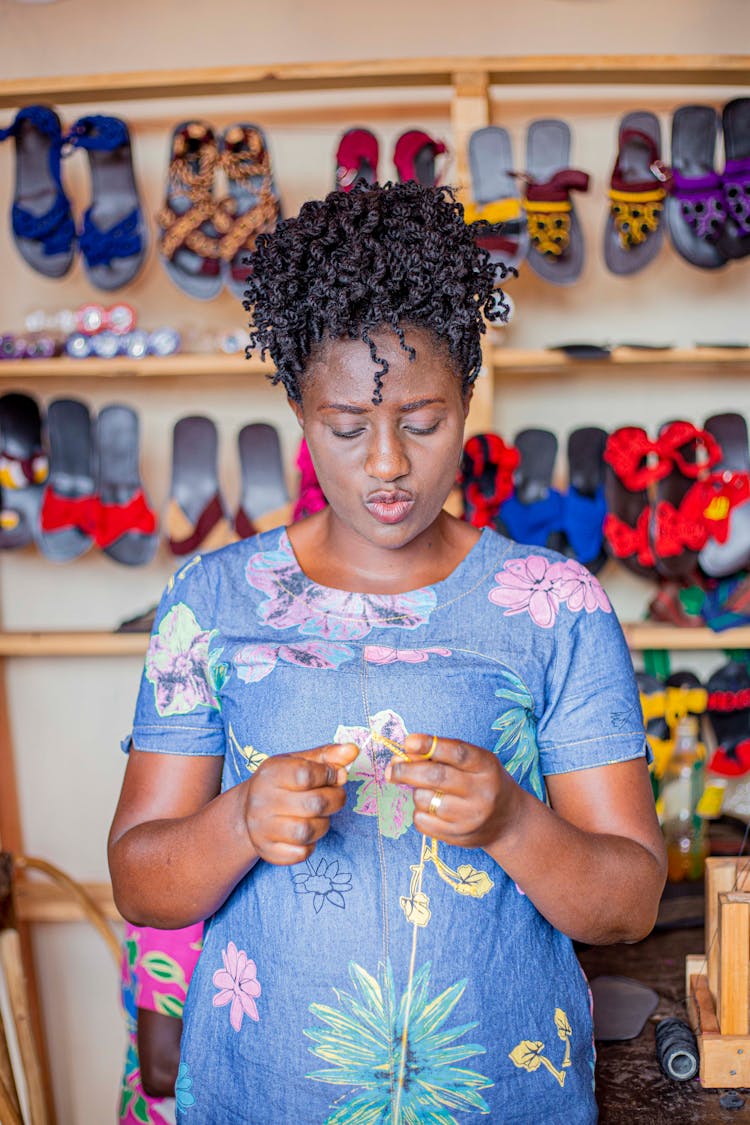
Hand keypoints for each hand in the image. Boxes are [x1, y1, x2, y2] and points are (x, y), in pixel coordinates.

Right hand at [244, 742, 357, 864]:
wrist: (247, 810)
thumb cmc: (281, 782)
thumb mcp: (300, 761)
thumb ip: (327, 756)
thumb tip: (353, 750)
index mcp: (271, 774)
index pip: (306, 775)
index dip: (329, 775)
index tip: (336, 775)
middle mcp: (262, 801)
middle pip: (313, 804)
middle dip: (336, 800)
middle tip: (337, 796)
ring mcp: (262, 829)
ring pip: (307, 832)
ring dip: (324, 824)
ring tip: (321, 815)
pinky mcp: (267, 851)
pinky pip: (300, 854)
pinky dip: (311, 845)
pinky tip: (307, 833)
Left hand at [385, 733, 518, 848]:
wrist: (509, 821)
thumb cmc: (483, 781)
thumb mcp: (472, 762)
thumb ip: (440, 755)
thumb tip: (400, 757)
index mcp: (487, 766)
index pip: (457, 752)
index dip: (429, 745)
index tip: (408, 742)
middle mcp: (482, 792)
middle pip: (436, 777)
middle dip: (407, 770)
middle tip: (393, 769)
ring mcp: (471, 817)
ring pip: (425, 800)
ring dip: (416, 792)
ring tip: (427, 790)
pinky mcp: (459, 837)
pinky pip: (423, 822)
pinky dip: (419, 812)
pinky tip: (431, 808)